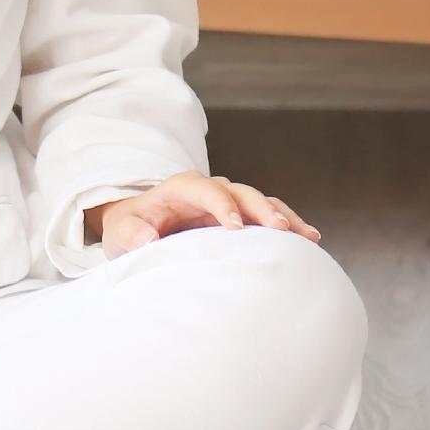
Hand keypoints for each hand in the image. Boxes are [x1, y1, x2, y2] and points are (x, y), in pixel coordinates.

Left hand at [87, 172, 321, 256]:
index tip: (235, 227)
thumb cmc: (130, 229)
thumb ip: (131, 234)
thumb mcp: (120, 232)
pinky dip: (288, 225)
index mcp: (181, 188)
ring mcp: (228, 201)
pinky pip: (267, 215)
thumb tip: (147, 240)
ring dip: (284, 217)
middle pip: (241, 192)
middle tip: (282, 229)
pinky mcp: (240, 216)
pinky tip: (309, 240)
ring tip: (309, 236)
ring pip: (261, 201)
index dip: (221, 205)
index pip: (205, 189)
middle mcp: (210, 189)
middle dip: (263, 209)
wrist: (139, 226)